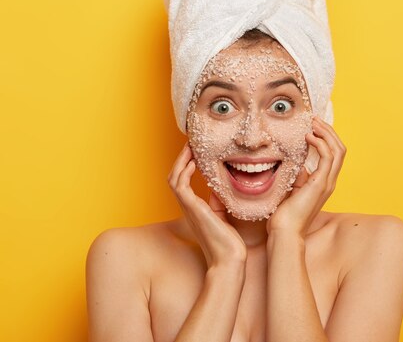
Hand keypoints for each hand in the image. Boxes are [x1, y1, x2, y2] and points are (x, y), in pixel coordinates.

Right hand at [168, 142, 246, 268]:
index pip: (182, 180)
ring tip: (189, 147)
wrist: (229, 260)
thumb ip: (217, 199)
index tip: (195, 150)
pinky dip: (184, 172)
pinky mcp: (193, 209)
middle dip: (180, 158)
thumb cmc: (228, 242)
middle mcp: (188, 206)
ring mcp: (189, 208)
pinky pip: (180, 186)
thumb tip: (219, 184)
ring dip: (180, 161)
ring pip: (174, 179)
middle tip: (190, 143)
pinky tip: (193, 163)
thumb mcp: (223, 214)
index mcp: (194, 207)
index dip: (185, 164)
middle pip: (174, 176)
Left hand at [266, 116, 346, 236]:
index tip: (312, 126)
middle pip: (340, 149)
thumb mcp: (292, 189)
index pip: (333, 154)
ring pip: (338, 150)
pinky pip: (329, 157)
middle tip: (314, 119)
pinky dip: (321, 143)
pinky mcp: (320, 183)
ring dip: (327, 133)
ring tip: (313, 123)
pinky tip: (309, 136)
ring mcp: (327, 182)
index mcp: (323, 182)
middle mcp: (329, 181)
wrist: (284, 231)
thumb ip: (298, 177)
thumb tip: (298, 164)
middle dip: (329, 131)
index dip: (326, 137)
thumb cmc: (284, 214)